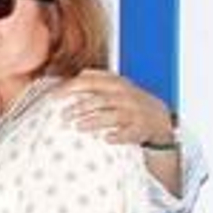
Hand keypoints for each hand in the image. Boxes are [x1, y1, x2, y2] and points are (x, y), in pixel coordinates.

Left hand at [60, 70, 174, 146]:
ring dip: (93, 122)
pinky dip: (117, 136)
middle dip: (79, 108)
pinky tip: (105, 139)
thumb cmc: (131, 101)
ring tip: (77, 127)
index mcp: (117, 84)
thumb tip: (79, 73)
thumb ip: (99, 78)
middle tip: (62, 116)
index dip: (71, 88)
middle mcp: (126, 97)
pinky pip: (128, 133)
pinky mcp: (140, 129)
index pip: (91, 82)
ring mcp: (134, 113)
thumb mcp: (118, 85)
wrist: (159, 117)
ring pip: (112, 116)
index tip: (53, 96)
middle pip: (100, 100)